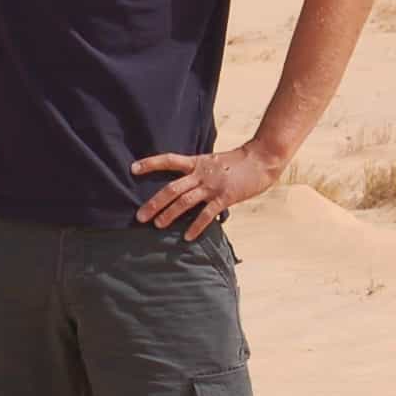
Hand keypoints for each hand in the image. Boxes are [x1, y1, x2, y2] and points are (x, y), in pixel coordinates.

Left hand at [132, 140, 278, 237]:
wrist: (262, 159)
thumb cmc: (239, 162)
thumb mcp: (214, 161)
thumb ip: (199, 171)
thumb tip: (187, 182)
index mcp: (197, 162)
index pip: (169, 160)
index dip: (150, 164)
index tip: (133, 169)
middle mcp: (201, 174)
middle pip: (171, 188)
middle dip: (154, 203)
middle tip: (139, 216)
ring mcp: (212, 186)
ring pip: (184, 202)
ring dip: (169, 215)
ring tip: (157, 226)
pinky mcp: (225, 197)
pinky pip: (206, 214)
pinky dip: (196, 226)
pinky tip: (187, 237)